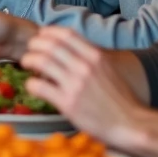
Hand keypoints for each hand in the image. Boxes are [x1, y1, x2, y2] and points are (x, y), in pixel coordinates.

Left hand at [20, 26, 147, 150]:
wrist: (131, 124)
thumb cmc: (120, 99)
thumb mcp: (109, 69)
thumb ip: (91, 57)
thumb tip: (71, 48)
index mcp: (96, 56)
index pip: (67, 34)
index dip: (49, 32)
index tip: (41, 36)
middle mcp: (85, 67)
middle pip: (50, 45)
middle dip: (34, 45)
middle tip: (30, 50)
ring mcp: (75, 85)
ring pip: (41, 61)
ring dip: (28, 60)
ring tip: (26, 64)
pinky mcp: (67, 103)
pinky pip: (39, 86)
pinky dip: (31, 83)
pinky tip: (32, 86)